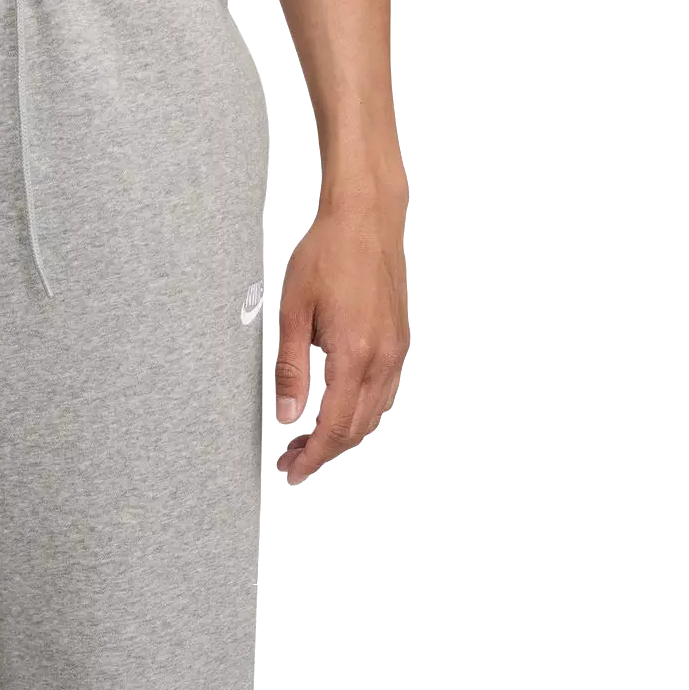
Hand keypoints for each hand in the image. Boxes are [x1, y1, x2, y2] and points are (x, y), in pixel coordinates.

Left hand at [271, 200, 409, 486]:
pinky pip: (385, 394)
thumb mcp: (293, 312)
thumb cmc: (326, 255)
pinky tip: (338, 413)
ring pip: (373, 415)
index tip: (292, 472)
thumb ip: (291, 370)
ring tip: (308, 442)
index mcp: (353, 355)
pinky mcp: (400, 341)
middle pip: (356, 429)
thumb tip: (288, 416)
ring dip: (342, 437)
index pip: (334, 426)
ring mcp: (396, 351)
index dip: (313, 456)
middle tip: (291, 461)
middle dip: (324, 452)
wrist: (366, 218)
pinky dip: (362, 415)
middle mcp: (382, 359)